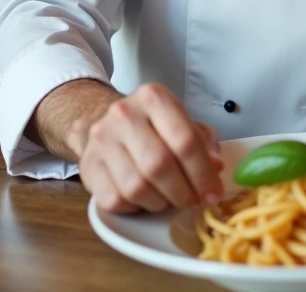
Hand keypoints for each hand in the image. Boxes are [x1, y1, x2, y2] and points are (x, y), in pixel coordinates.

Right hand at [70, 83, 224, 213]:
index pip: (185, 140)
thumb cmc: (151, 127)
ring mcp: (102, 140)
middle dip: (183, 192)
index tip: (213, 194)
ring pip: (137, 187)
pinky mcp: (88, 166)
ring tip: (168, 198)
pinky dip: (136, 207)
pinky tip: (144, 198)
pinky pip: (116, 200)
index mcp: (154, 98)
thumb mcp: (182, 123)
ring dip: (160, 202)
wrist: (103, 122)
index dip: (203, 174)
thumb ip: (204, 143)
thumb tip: (216, 167)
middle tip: (192, 200)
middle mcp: (124, 114)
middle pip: (160, 165)